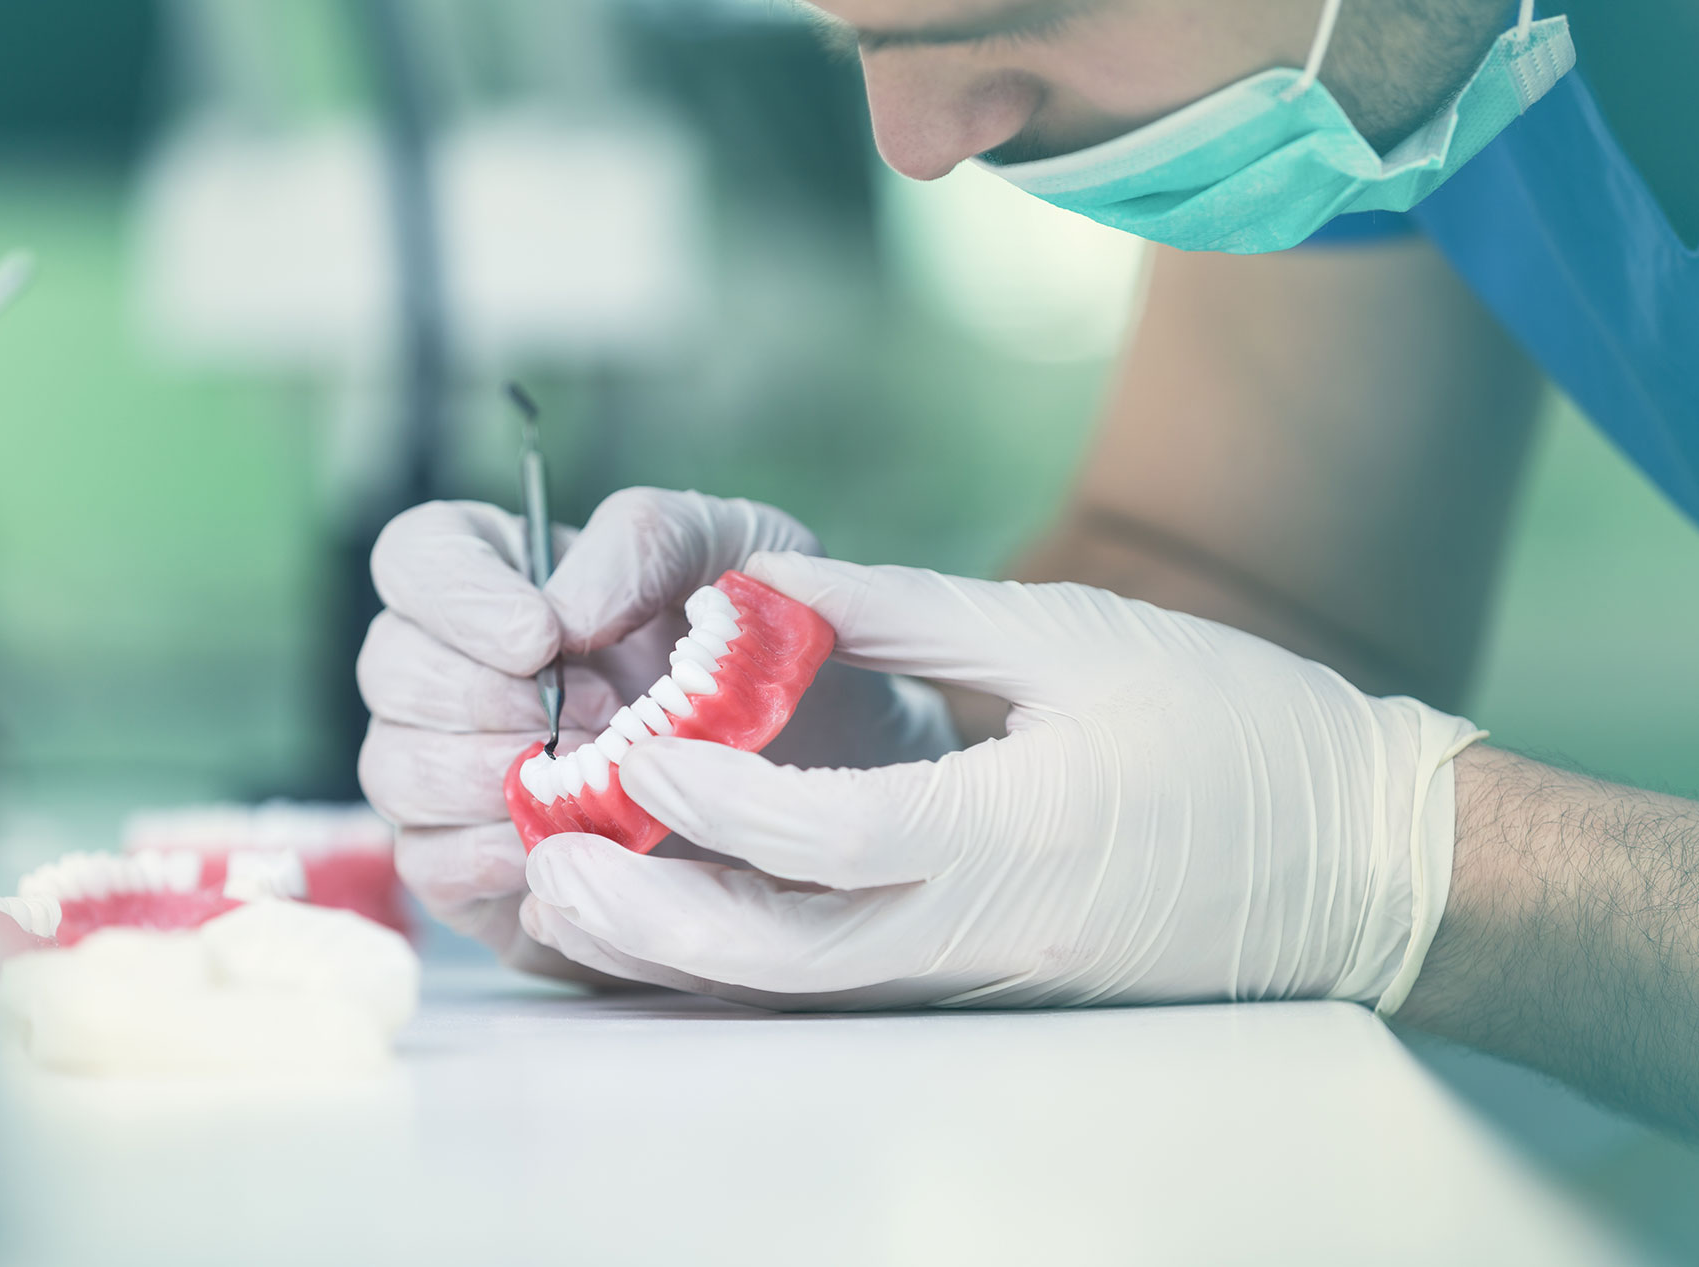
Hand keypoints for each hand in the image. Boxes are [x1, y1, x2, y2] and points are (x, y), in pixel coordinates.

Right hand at [357, 490, 955, 982]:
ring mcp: (452, 773)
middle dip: (487, 698)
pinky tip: (574, 845)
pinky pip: (431, 863)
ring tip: (600, 782)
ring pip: (395, 767)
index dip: (457, 596)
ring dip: (494, 776)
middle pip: (389, 665)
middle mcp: (459, 669)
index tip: (540, 637)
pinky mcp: (472, 871)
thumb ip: (647, 540)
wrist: (824, 785)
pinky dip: (497, 854)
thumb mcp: (738, 554)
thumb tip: (563, 607)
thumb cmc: (772, 657)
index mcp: (509, 576)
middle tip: (601, 721)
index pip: (417, 556)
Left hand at [519, 554, 1484, 1010]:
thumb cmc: (1232, 733)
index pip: (829, 834)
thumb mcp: (1071, 637)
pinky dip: (739, 956)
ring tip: (572, 889)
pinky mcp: (980, 983)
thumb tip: (765, 590)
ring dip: (674, 949)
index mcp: (1013, 838)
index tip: (630, 744)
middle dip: (647, 919)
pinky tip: (673, 912)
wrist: (1359, 864)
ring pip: (792, 988)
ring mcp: (979, 977)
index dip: (715, 792)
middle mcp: (980, 934)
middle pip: (777, 959)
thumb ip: (906, 614)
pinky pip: (833, 986)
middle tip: (544, 861)